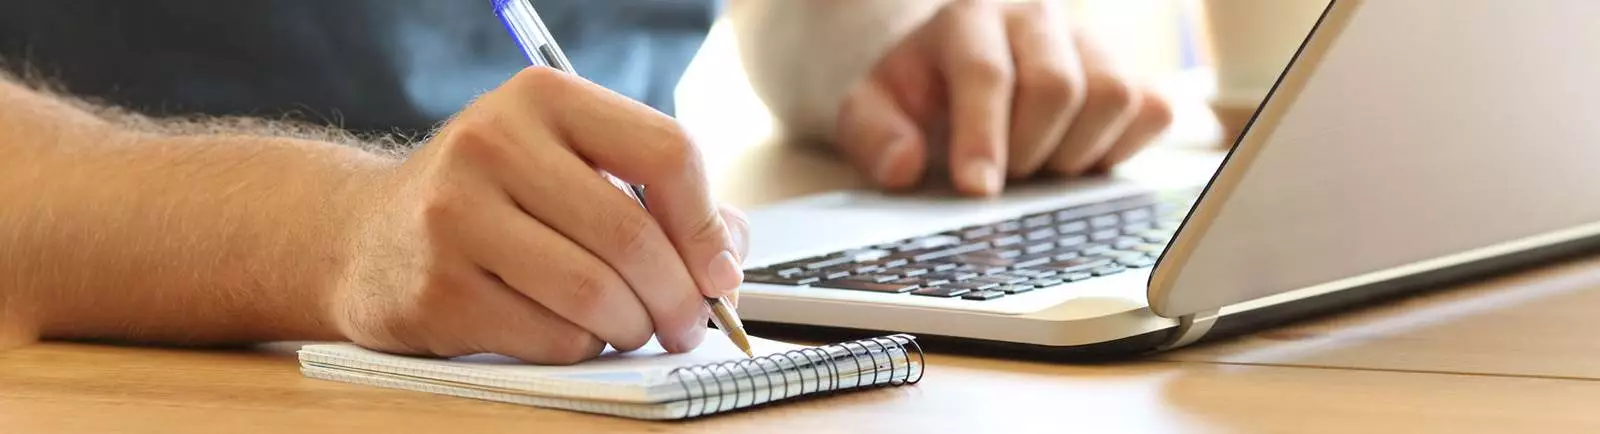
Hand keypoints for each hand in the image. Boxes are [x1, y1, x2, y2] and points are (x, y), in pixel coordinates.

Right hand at [332, 67, 750, 363]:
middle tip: (688, 322)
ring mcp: (456, 217)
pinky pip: (550, 338)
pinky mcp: (437, 290)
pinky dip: (581, 347)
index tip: (719, 270)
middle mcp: (494, 143)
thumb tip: (729, 254)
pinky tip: (570, 332)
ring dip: (633, 327)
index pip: (667, 153)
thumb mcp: (566, 163)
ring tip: (632, 327)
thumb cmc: (492, 199)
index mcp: (544, 97)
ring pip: (595, 294)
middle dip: (679, 296)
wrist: (365, 232)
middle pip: (633, 235)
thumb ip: (655, 195)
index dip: (707, 225)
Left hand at [836, 0, 1174, 195]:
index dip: (983, 136)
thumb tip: (901, 167)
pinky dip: (1121, 148)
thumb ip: (873, 136)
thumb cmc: (920, 96)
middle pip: (1058, 85)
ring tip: (1041, 165)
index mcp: (968, 19)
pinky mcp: (1132, 69)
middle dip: (1029, 149)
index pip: (986, 73)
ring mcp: (1089, 41)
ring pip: (1115, 95)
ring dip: (1077, 152)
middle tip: (1007, 175)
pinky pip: (1153, 110)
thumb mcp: (873, 110)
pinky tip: (1079, 158)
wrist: (959, 72)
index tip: (978, 189)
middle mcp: (1036, 18)